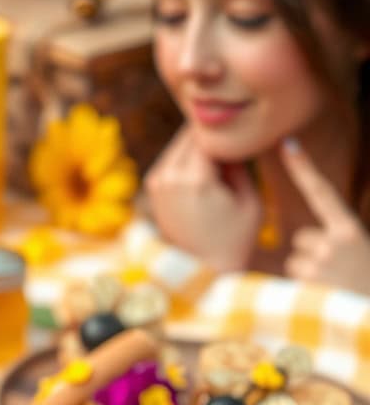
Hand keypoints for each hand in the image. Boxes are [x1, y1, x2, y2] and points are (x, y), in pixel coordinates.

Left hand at [145, 126, 261, 271]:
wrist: (204, 270)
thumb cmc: (235, 239)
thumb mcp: (250, 201)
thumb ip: (240, 163)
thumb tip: (232, 139)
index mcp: (195, 179)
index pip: (208, 135)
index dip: (225, 135)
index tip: (241, 140)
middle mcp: (170, 177)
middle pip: (189, 136)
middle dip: (209, 139)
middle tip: (230, 152)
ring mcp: (157, 182)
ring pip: (179, 145)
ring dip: (197, 148)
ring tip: (218, 168)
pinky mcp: (153, 187)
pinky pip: (171, 159)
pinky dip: (187, 160)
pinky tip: (204, 177)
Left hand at [282, 138, 369, 290]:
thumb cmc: (362, 285)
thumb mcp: (355, 253)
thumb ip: (331, 240)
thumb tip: (300, 241)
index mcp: (349, 229)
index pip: (322, 192)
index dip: (304, 168)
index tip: (287, 144)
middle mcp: (336, 241)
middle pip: (300, 239)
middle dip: (309, 255)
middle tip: (333, 274)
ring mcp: (323, 261)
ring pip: (294, 260)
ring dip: (305, 274)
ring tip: (329, 287)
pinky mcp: (310, 281)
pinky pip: (292, 278)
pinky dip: (302, 289)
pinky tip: (323, 296)